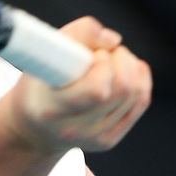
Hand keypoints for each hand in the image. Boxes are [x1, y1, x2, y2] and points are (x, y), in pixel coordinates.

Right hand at [3, 16, 152, 155]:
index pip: (96, 90)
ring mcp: (94, 138)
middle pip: (123, 89)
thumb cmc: (41, 82)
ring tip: (111, 59)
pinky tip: (126, 70)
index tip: (95, 54)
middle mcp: (74, 129)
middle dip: (121, 59)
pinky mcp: (108, 140)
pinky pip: (140, 102)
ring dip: (130, 67)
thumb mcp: (45, 53)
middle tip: (104, 51)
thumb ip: (78, 34)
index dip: (103, 65)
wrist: (35, 127)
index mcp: (52, 109)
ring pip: (135, 94)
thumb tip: (113, 40)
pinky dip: (140, 79)